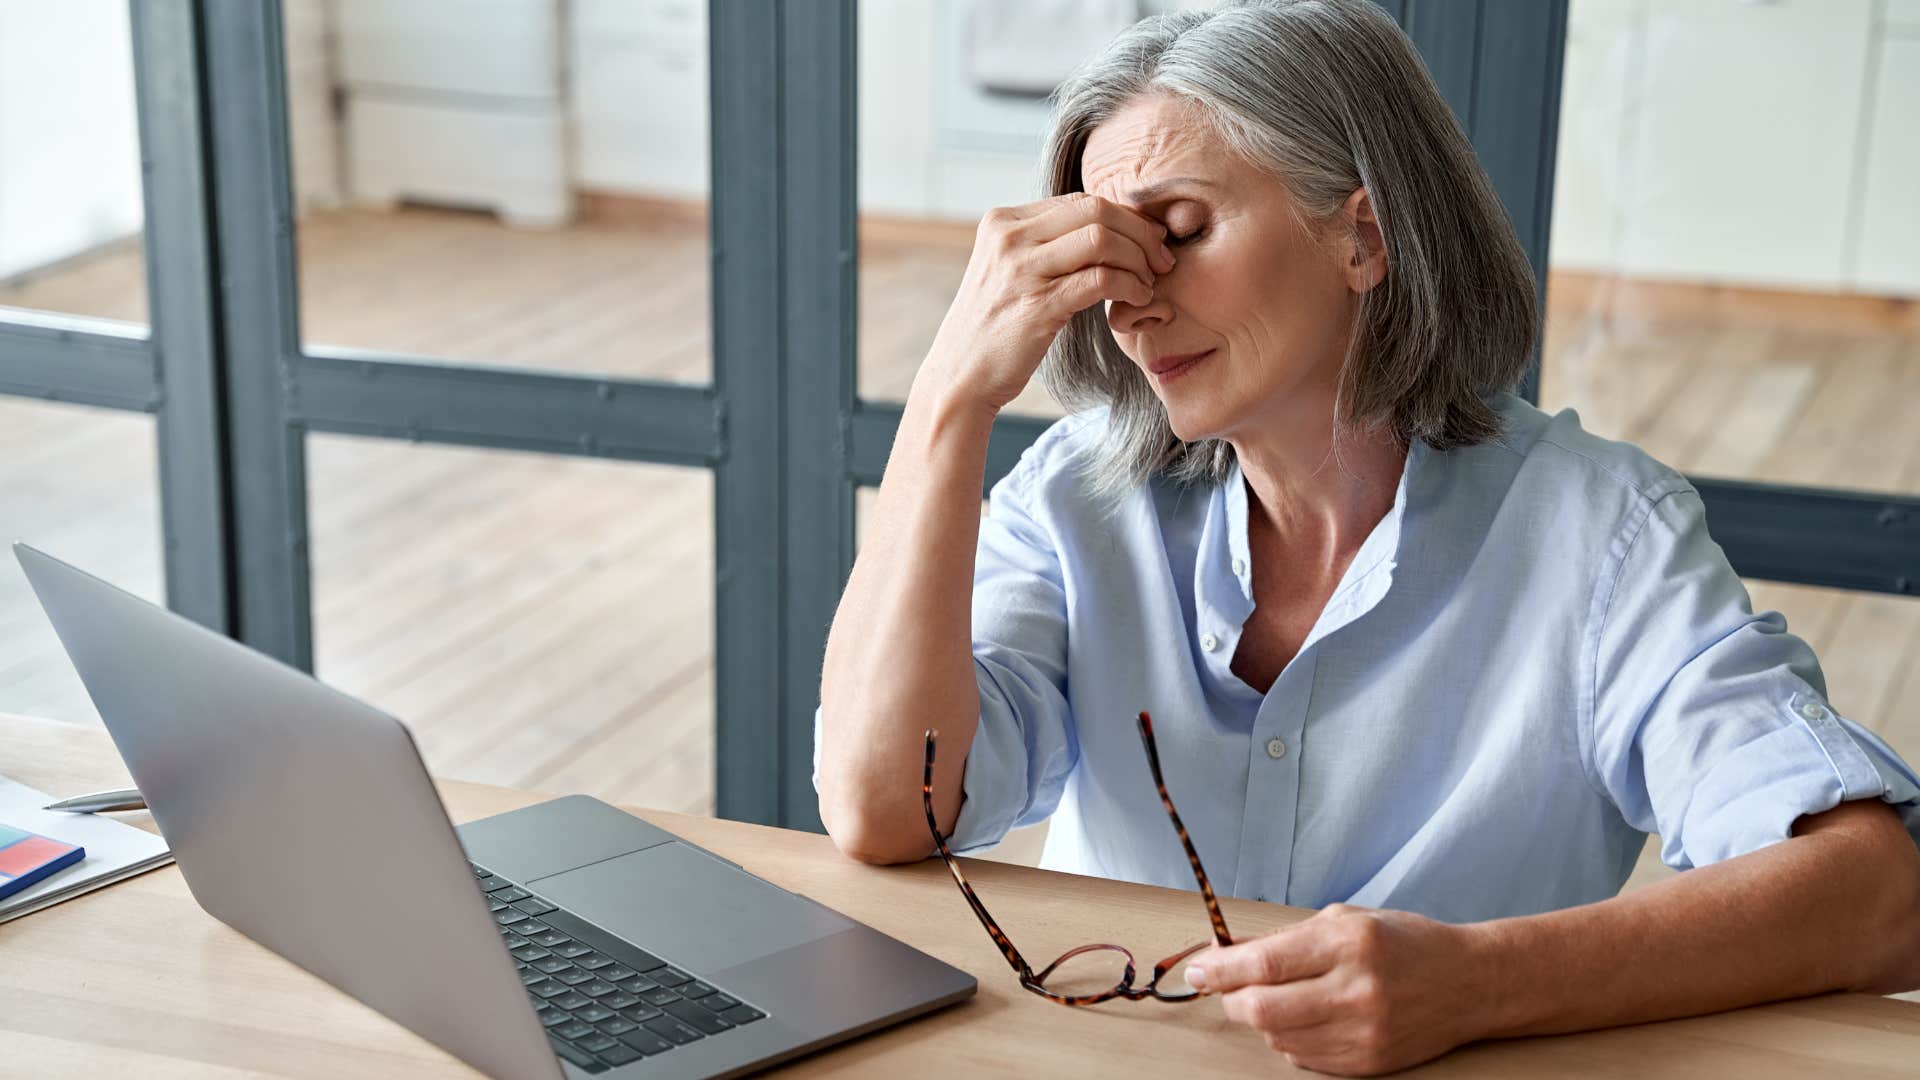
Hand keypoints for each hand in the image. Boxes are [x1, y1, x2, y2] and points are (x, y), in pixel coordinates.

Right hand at [921, 192, 1176, 412]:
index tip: (1148, 240)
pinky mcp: (1037, 305)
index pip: (1080, 200)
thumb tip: (1106, 228)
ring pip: (1102, 239)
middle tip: (1161, 259)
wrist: (960, 377)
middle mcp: (1008, 237)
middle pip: (1095, 210)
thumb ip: (1046, 245)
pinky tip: (1138, 298)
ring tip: (1149, 282)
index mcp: (1003, 221)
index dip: (1124, 216)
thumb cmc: (995, 328)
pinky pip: (1100, 279)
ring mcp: (1021, 270)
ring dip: (1139, 259)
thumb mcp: (1011, 272)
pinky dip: (1130, 285)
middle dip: (1140, 232)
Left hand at [1184, 903, 1495, 1075]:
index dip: (1220, 969)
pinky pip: (1303, 1058)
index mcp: (1349, 944)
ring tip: (1279, 998)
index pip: (1265, 963)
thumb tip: (1227, 953)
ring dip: (1262, 1019)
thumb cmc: (1405, 943)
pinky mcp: (1370, 1063)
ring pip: (1278, 1036)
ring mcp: (1365, 1032)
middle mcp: (1357, 990)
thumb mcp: (1346, 920)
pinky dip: (1290, 1039)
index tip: (1198, 969)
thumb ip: (1285, 939)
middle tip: (1230, 989)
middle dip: (1233, 1000)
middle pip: (1263, 1009)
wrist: (1470, 983)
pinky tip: (1306, 1019)